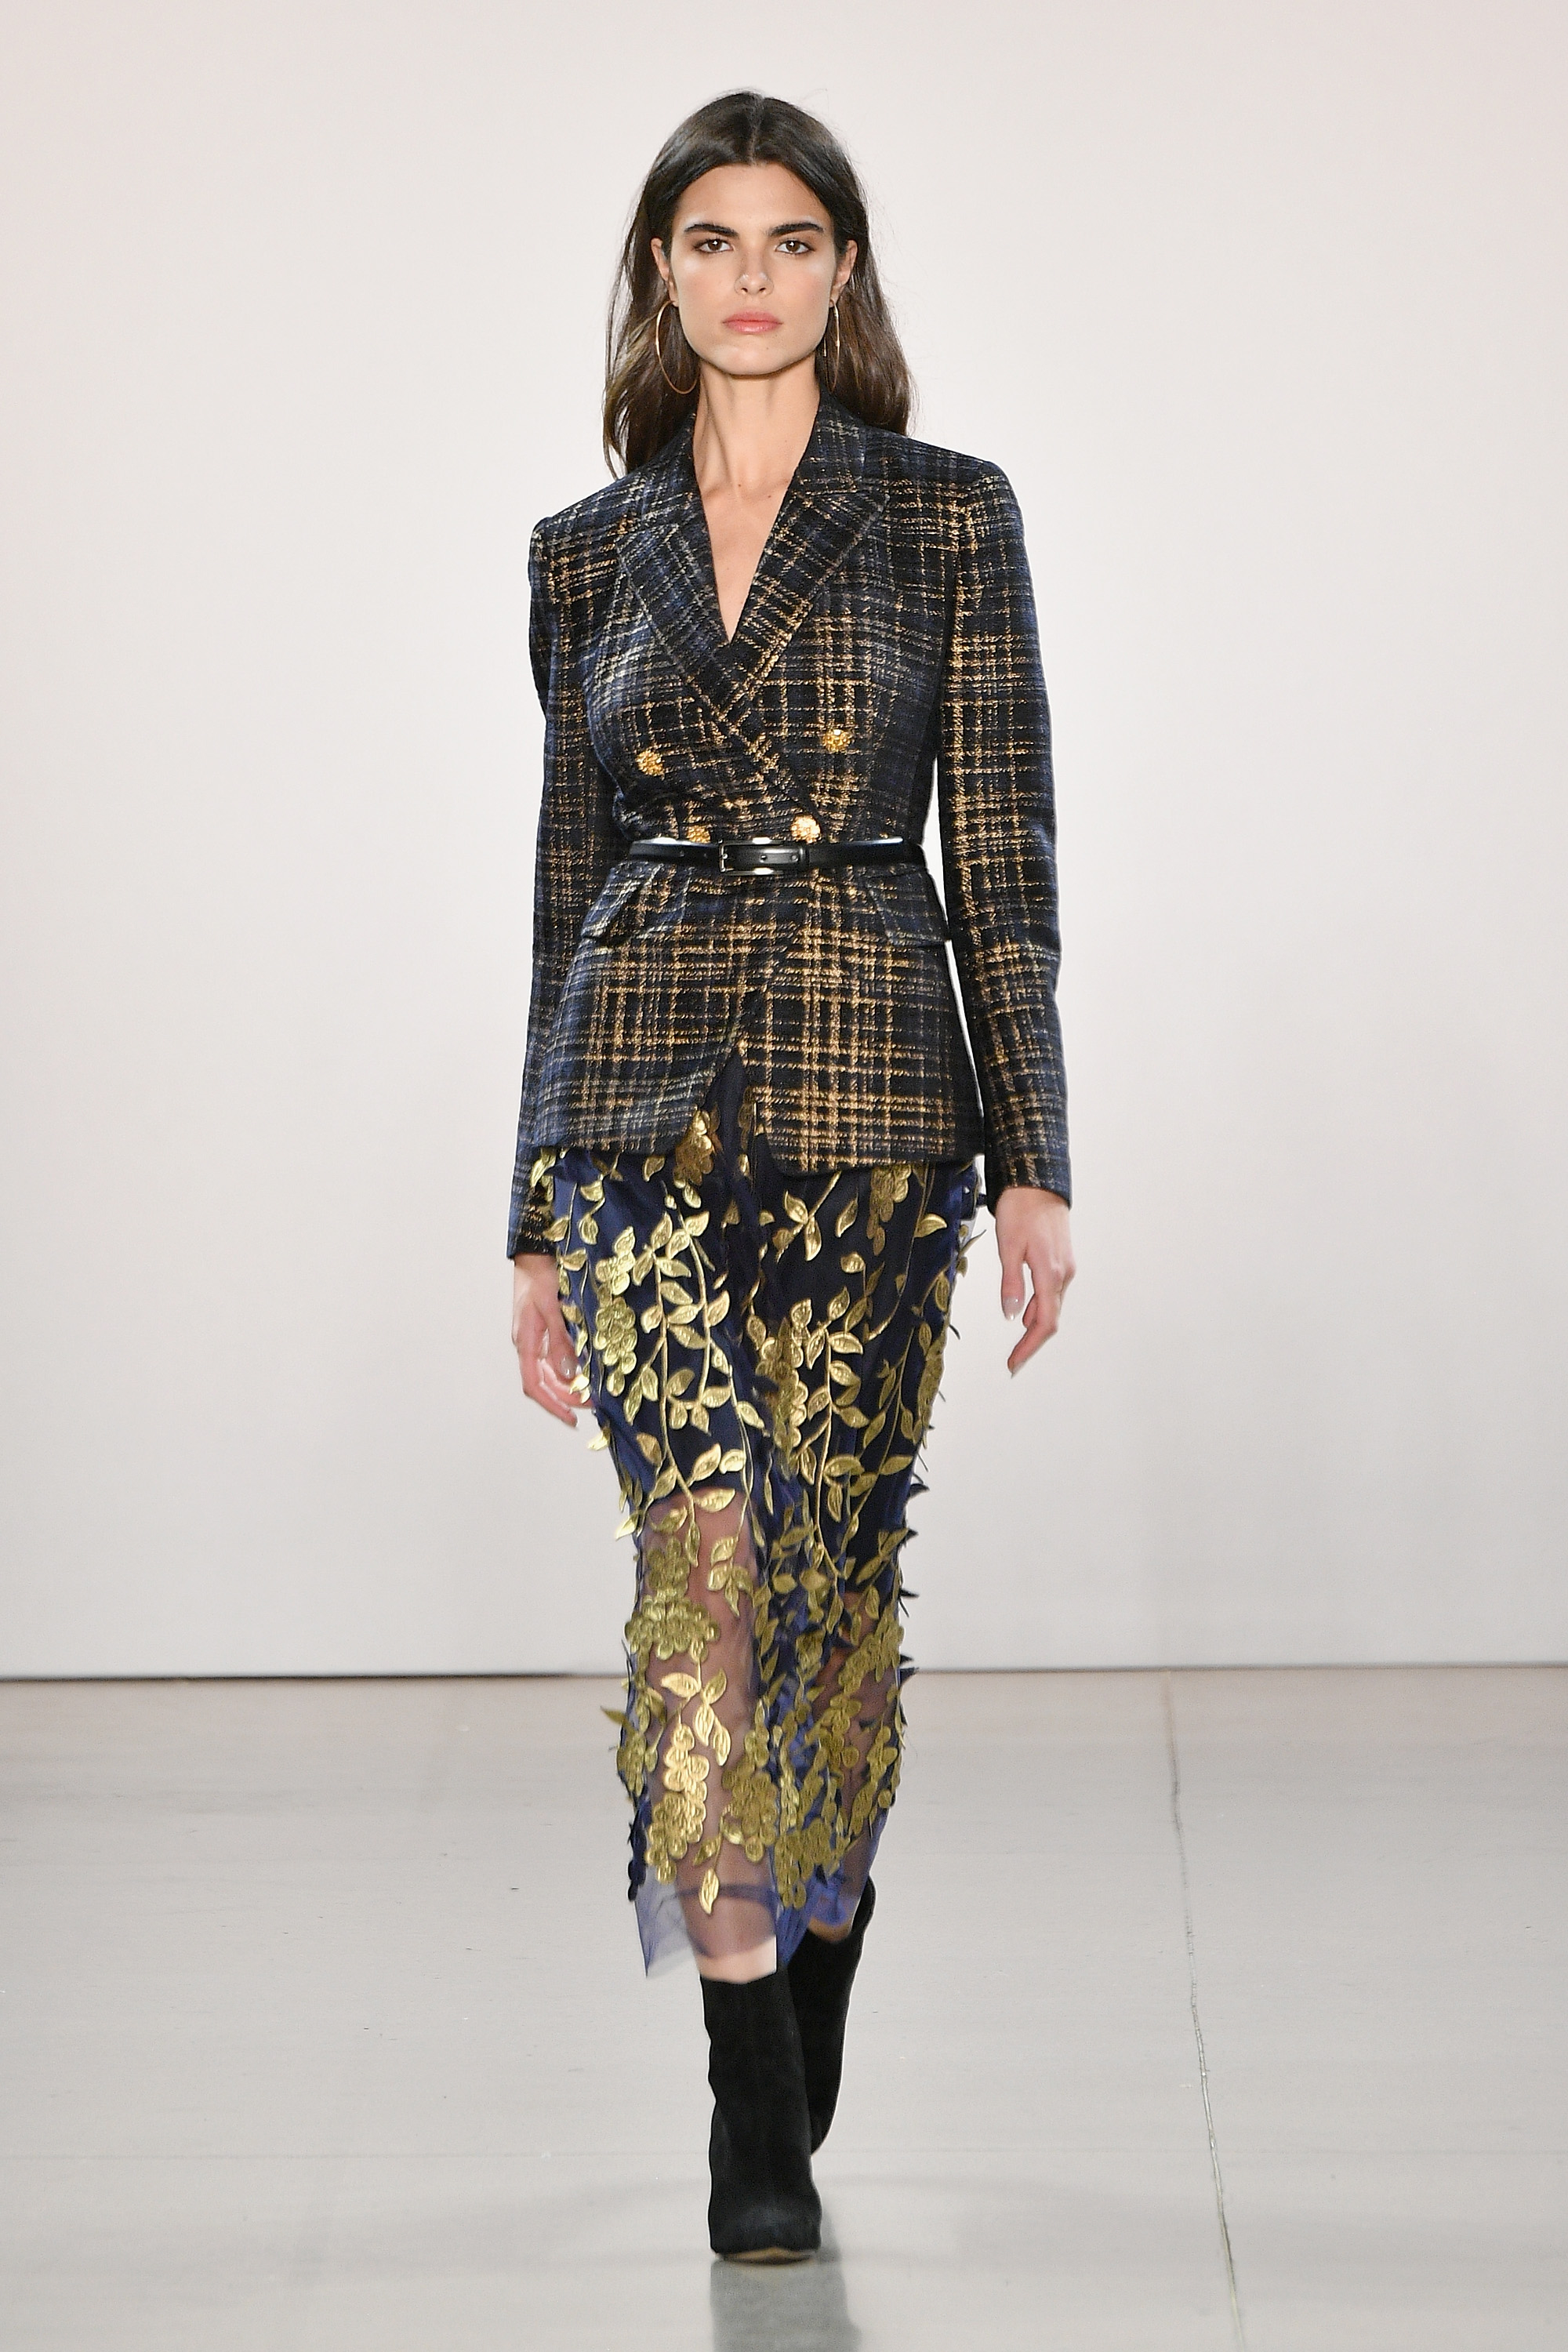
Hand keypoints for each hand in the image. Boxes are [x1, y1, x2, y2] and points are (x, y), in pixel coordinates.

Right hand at [512, 1255, 583, 1425]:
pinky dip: (571, 1366)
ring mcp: (537, 1338)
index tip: (571, 1418)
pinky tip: (587, 1369)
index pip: (535, 1385)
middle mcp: (529, 1344)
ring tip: (593, 1391)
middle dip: (567, 1396)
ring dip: (570, 1383)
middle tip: (593, 1404)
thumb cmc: (542, 1276)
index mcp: (526, 1341)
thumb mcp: (553, 1307)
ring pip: (551, 1371)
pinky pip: (557, 1356)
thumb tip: (569, 1374)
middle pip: (545, 1382)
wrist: (536, 1254)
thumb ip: (560, 1341)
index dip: (552, 1404)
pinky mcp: (546, 1329)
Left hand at [994, 1186, 1074, 1375]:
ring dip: (1035, 1326)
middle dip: (1032, 1342)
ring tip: (1017, 1344)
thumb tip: (1012, 1315)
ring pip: (1052, 1306)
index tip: (1014, 1364)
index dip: (1029, 1346)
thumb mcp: (1008, 1247)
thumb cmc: (1020, 1210)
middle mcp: (1063, 1274)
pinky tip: (1025, 1312)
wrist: (1037, 1182)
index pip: (1044, 1322)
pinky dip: (1039, 1308)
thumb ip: (1011, 1283)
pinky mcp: (1062, 1260)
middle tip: (1013, 1361)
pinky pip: (1052, 1292)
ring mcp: (1065, 1267)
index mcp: (1050, 1274)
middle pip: (1051, 1319)